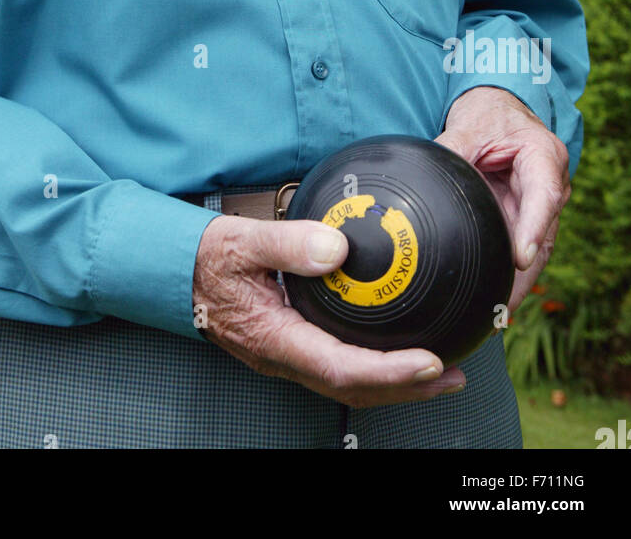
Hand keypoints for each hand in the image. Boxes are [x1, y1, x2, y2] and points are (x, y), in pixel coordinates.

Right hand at [192, 214, 466, 405]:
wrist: (177, 272)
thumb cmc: (208, 258)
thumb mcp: (242, 241)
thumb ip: (287, 243)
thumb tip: (338, 248)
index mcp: (275, 338)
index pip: (340, 368)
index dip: (390, 373)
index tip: (430, 362)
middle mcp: (284, 357)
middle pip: (354, 388)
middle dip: (407, 388)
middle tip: (453, 373)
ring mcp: (288, 356)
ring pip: (348, 381)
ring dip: (396, 382)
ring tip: (439, 370)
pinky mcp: (291, 345)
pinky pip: (339, 363)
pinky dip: (375, 364)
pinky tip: (396, 346)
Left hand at [435, 86, 569, 313]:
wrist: (498, 111)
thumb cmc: (488, 116)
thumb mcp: (468, 126)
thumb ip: (450, 149)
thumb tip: (420, 175)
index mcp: (543, 157)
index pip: (545, 194)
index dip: (534, 227)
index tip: (521, 257)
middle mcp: (549, 186)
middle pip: (542, 235)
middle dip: (523, 274)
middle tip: (501, 306)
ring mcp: (539, 207)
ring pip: (533, 252)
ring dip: (516, 284)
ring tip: (496, 316)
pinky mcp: (524, 220)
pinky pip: (518, 250)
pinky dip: (507, 275)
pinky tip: (492, 302)